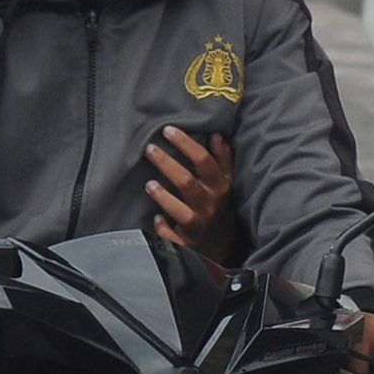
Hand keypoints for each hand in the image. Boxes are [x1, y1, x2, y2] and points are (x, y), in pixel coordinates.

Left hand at [147, 126, 235, 255]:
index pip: (204, 161)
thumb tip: (217, 135)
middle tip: (150, 148)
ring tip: (149, 184)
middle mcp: (210, 205)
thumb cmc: (216, 203)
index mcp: (219, 186)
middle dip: (167, 164)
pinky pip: (175, 238)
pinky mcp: (187, 243)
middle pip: (188, 182)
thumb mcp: (224, 180)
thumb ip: (222, 158)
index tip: (168, 130)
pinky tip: (157, 219)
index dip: (186, 144)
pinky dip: (165, 229)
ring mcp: (198, 225)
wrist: (220, 242)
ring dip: (164, 198)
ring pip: (183, 213)